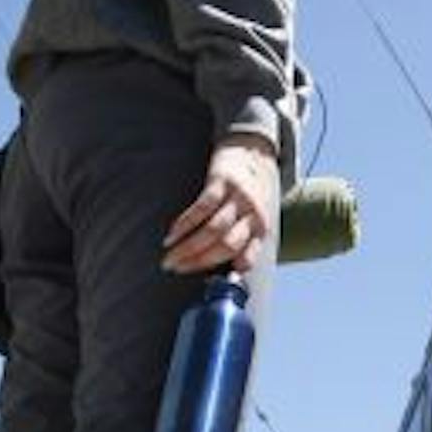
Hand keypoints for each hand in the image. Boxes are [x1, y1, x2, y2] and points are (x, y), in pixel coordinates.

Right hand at [162, 133, 279, 274]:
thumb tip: (231, 272)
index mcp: (262, 228)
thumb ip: (246, 241)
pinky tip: (171, 234)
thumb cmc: (251, 190)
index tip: (206, 282)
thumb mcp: (256, 216)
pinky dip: (185, 223)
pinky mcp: (222, 181)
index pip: (246, 257)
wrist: (253, 149)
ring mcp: (238, 198)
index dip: (228, 271)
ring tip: (169, 257)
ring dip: (188, 247)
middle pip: (226, 246)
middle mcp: (253, 215)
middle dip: (198, 262)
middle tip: (175, 269)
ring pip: (213, 230)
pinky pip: (202, 207)